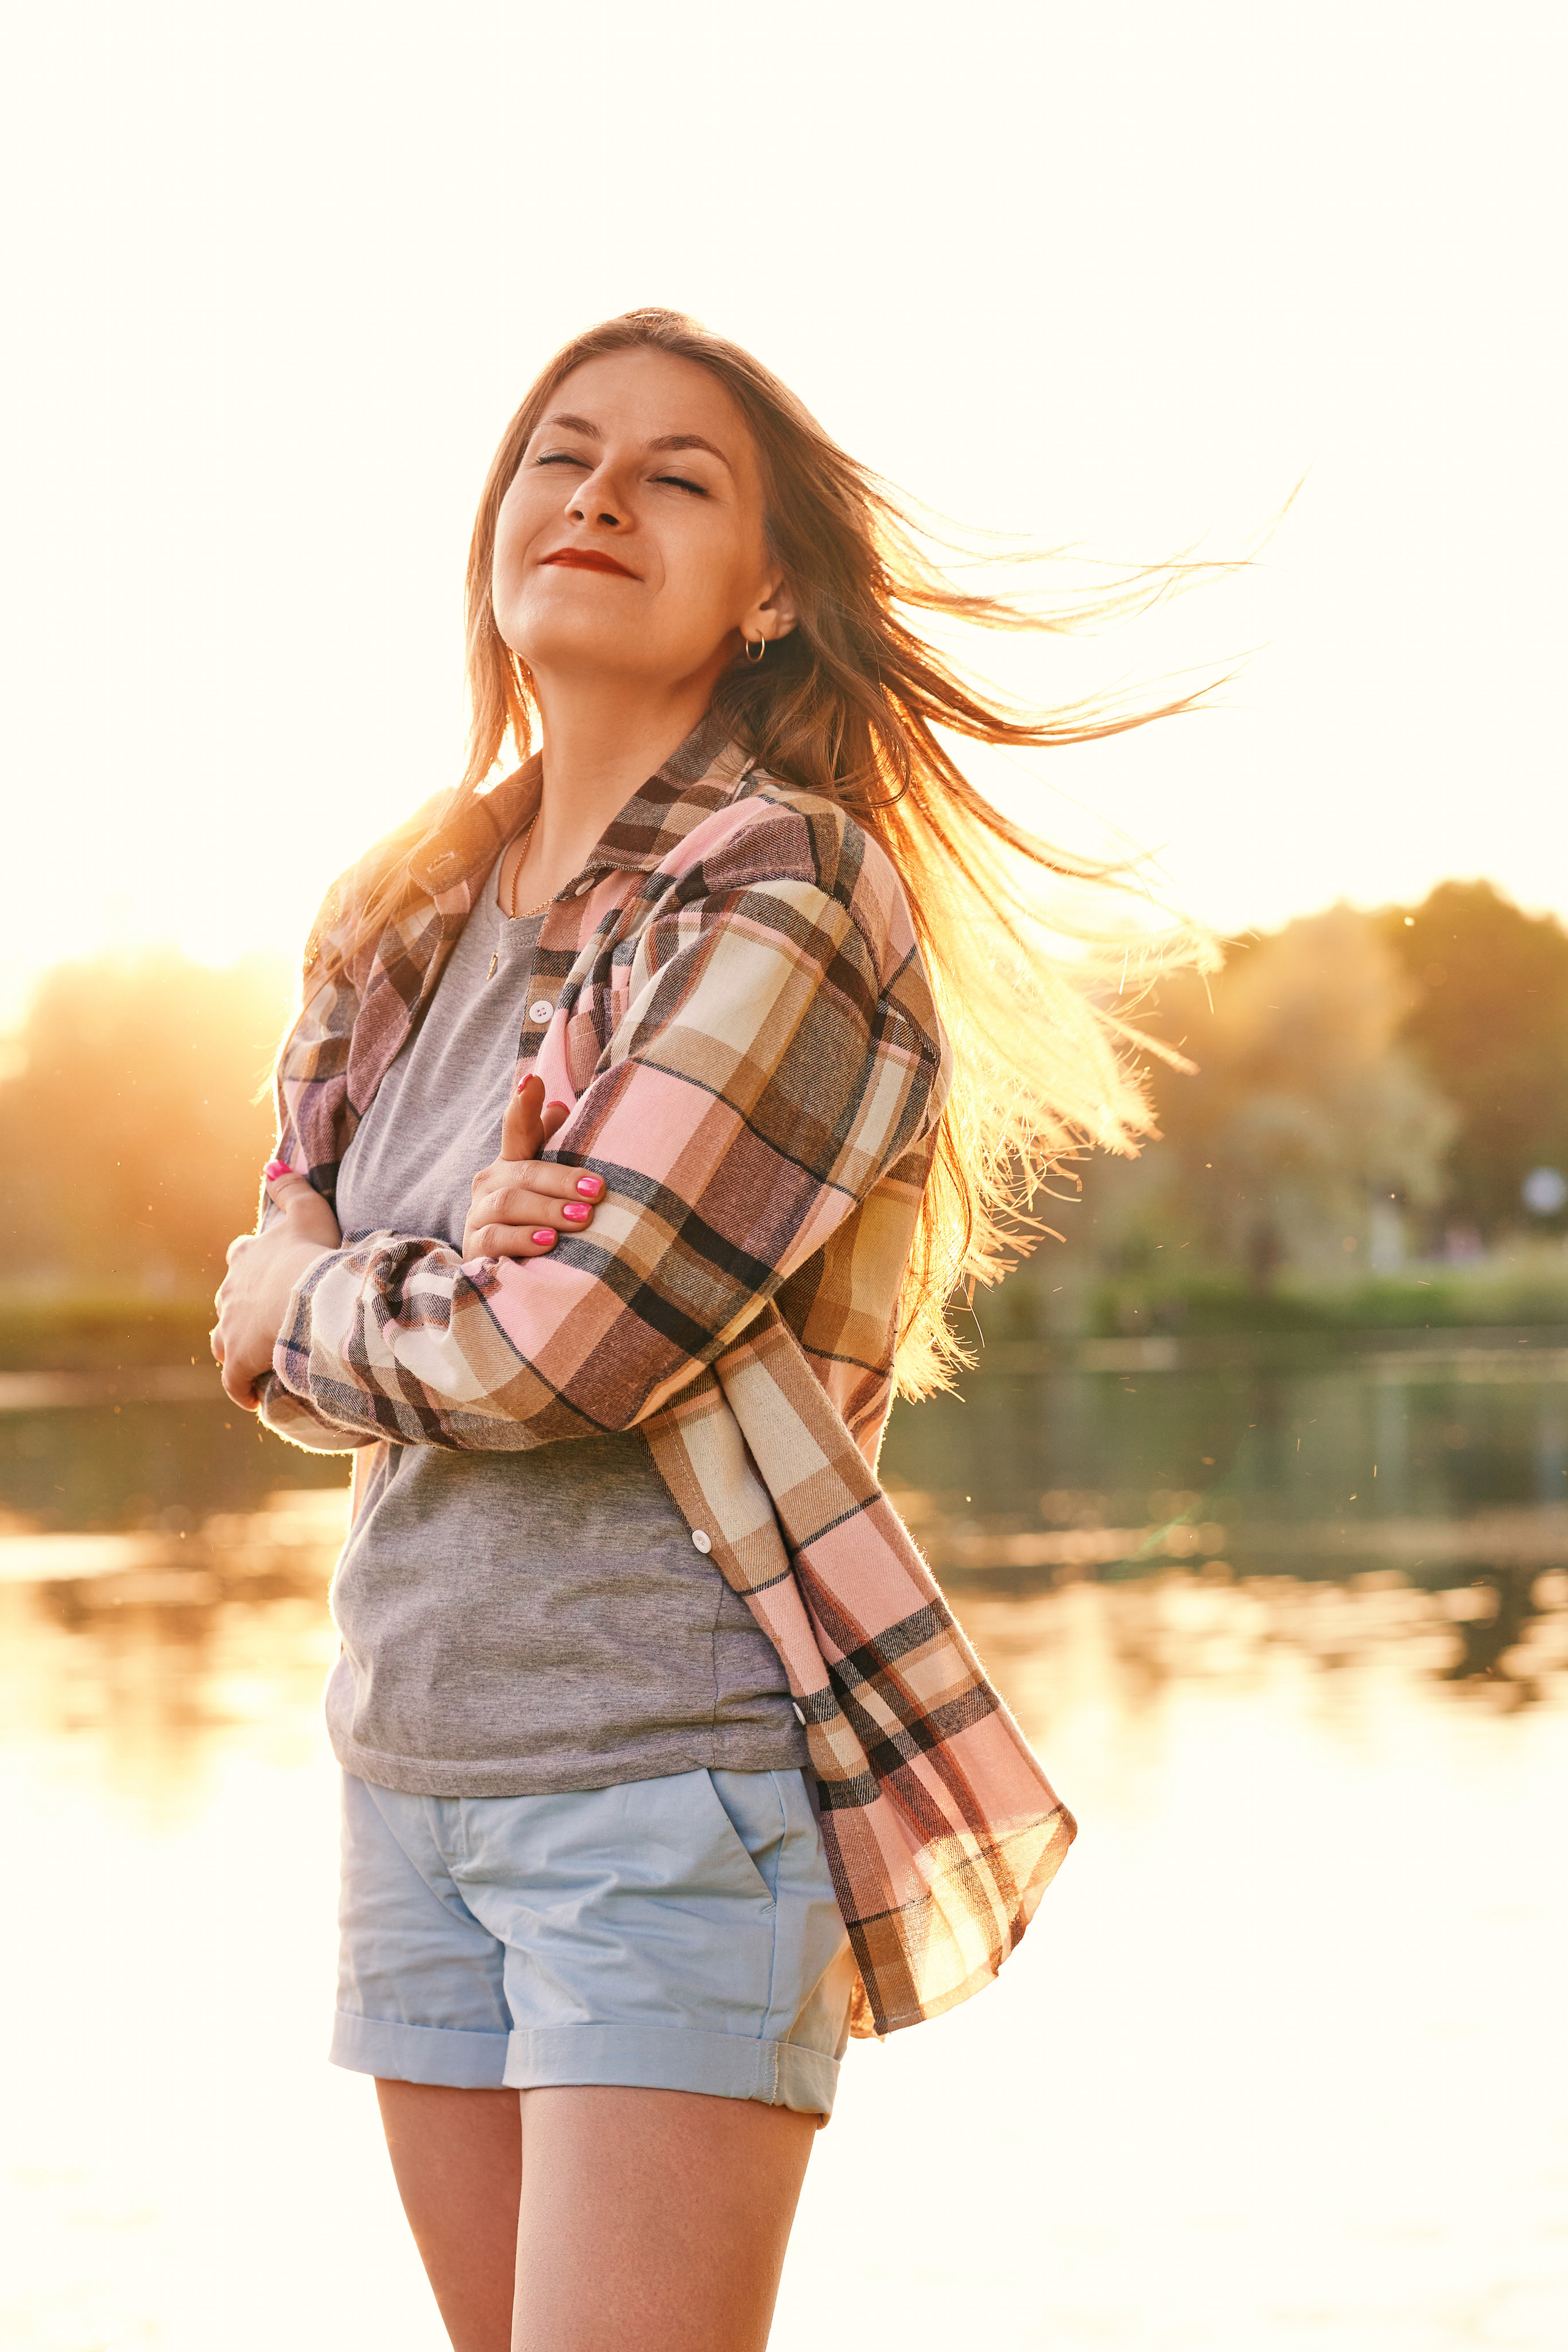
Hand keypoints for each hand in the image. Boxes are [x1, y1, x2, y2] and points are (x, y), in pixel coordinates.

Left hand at [211, 1162, 341, 1407]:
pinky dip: (240, 1387)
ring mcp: (229, 1328)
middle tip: (270, 1319)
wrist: (308, 1299)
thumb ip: (289, 1185)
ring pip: (222, 1340)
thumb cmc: (312, 1255)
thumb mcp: (307, 1211)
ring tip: (258, 1357)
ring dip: (237, 1347)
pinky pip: (233, 1380)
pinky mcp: (236, 1360)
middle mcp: (229, 1291)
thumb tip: (270, 1163)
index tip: (270, 1275)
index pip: (240, 1256)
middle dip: (243, 1309)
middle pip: (228, 1300)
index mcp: (245, 1258)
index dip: (253, 1265)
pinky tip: (252, 1395)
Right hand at [462, 1073, 603, 1259]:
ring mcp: (480, 1214)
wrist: (509, 1271)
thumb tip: (562, 1106)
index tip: (534, 1082)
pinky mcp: (476, 1247)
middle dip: (562, 1180)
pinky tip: (549, 1242)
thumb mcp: (550, 1185)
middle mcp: (492, 1183)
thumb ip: (554, 1147)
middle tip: (597, 1190)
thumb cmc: (540, 1222)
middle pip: (525, 1172)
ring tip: (581, 1218)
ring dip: (548, 1210)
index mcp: (513, 1161)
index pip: (518, 1127)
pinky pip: (496, 1238)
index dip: (524, 1105)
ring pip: (510, 1203)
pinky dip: (523, 1239)